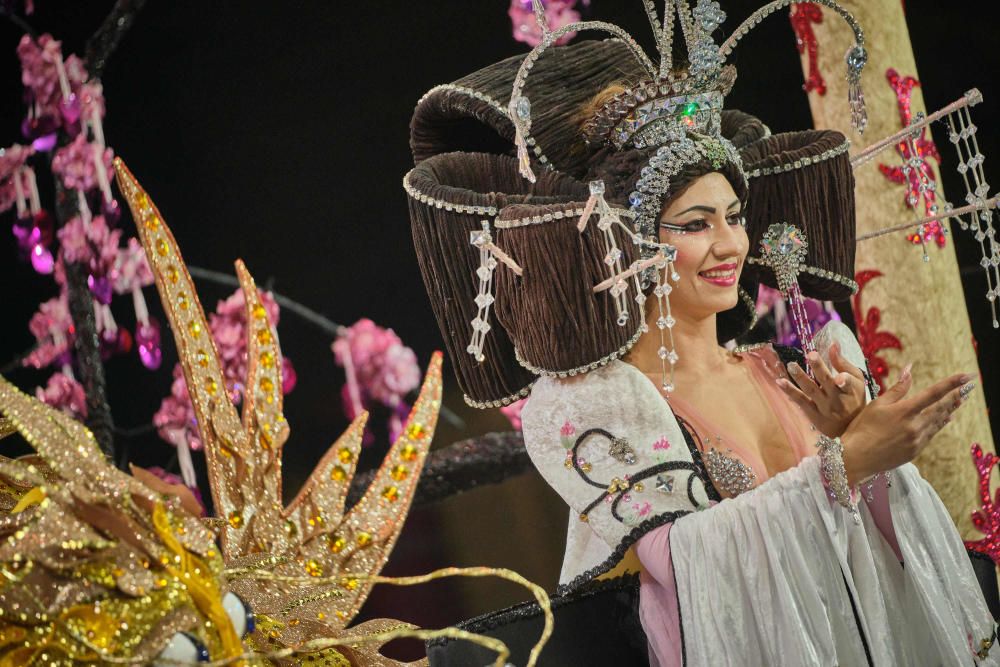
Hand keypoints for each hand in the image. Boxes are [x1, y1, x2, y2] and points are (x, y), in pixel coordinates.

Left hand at [776, 343, 866, 436]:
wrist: (850, 428)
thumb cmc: (854, 398)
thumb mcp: (856, 381)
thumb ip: (843, 363)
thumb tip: (833, 343)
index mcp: (850, 390)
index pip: (848, 384)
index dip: (844, 380)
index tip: (840, 376)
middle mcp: (837, 399)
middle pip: (827, 382)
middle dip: (819, 368)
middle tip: (811, 355)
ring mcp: (824, 407)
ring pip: (811, 391)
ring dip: (800, 377)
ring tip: (791, 365)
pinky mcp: (813, 413)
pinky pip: (800, 400)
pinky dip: (790, 391)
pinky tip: (780, 381)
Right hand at [839, 365, 975, 485]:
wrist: (856, 458)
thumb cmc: (862, 428)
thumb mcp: (877, 404)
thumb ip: (897, 388)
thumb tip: (909, 370)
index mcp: (904, 411)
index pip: (933, 393)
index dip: (951, 384)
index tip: (966, 376)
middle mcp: (915, 426)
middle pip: (941, 409)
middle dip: (955, 397)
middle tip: (967, 389)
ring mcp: (917, 440)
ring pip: (938, 422)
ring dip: (949, 410)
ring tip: (958, 402)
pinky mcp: (915, 451)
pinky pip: (931, 434)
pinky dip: (939, 425)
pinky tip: (943, 420)